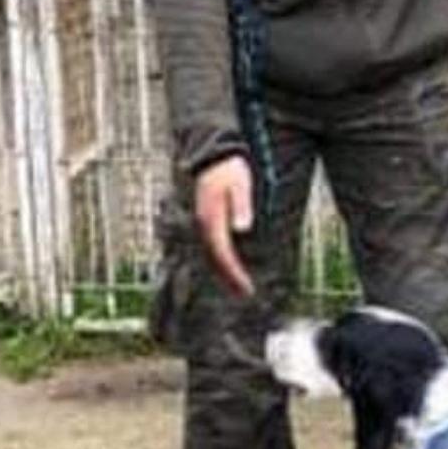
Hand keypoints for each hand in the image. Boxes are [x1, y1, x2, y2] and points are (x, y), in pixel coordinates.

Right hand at [194, 156, 255, 297]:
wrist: (212, 154)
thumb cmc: (231, 169)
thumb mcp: (241, 183)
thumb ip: (242, 205)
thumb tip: (243, 228)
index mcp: (211, 219)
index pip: (222, 254)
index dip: (234, 273)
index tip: (247, 288)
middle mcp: (202, 225)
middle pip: (213, 260)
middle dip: (229, 278)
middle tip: (245, 294)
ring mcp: (200, 222)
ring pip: (210, 254)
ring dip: (223, 272)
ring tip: (237, 286)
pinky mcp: (203, 219)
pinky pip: (210, 246)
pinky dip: (219, 259)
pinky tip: (227, 264)